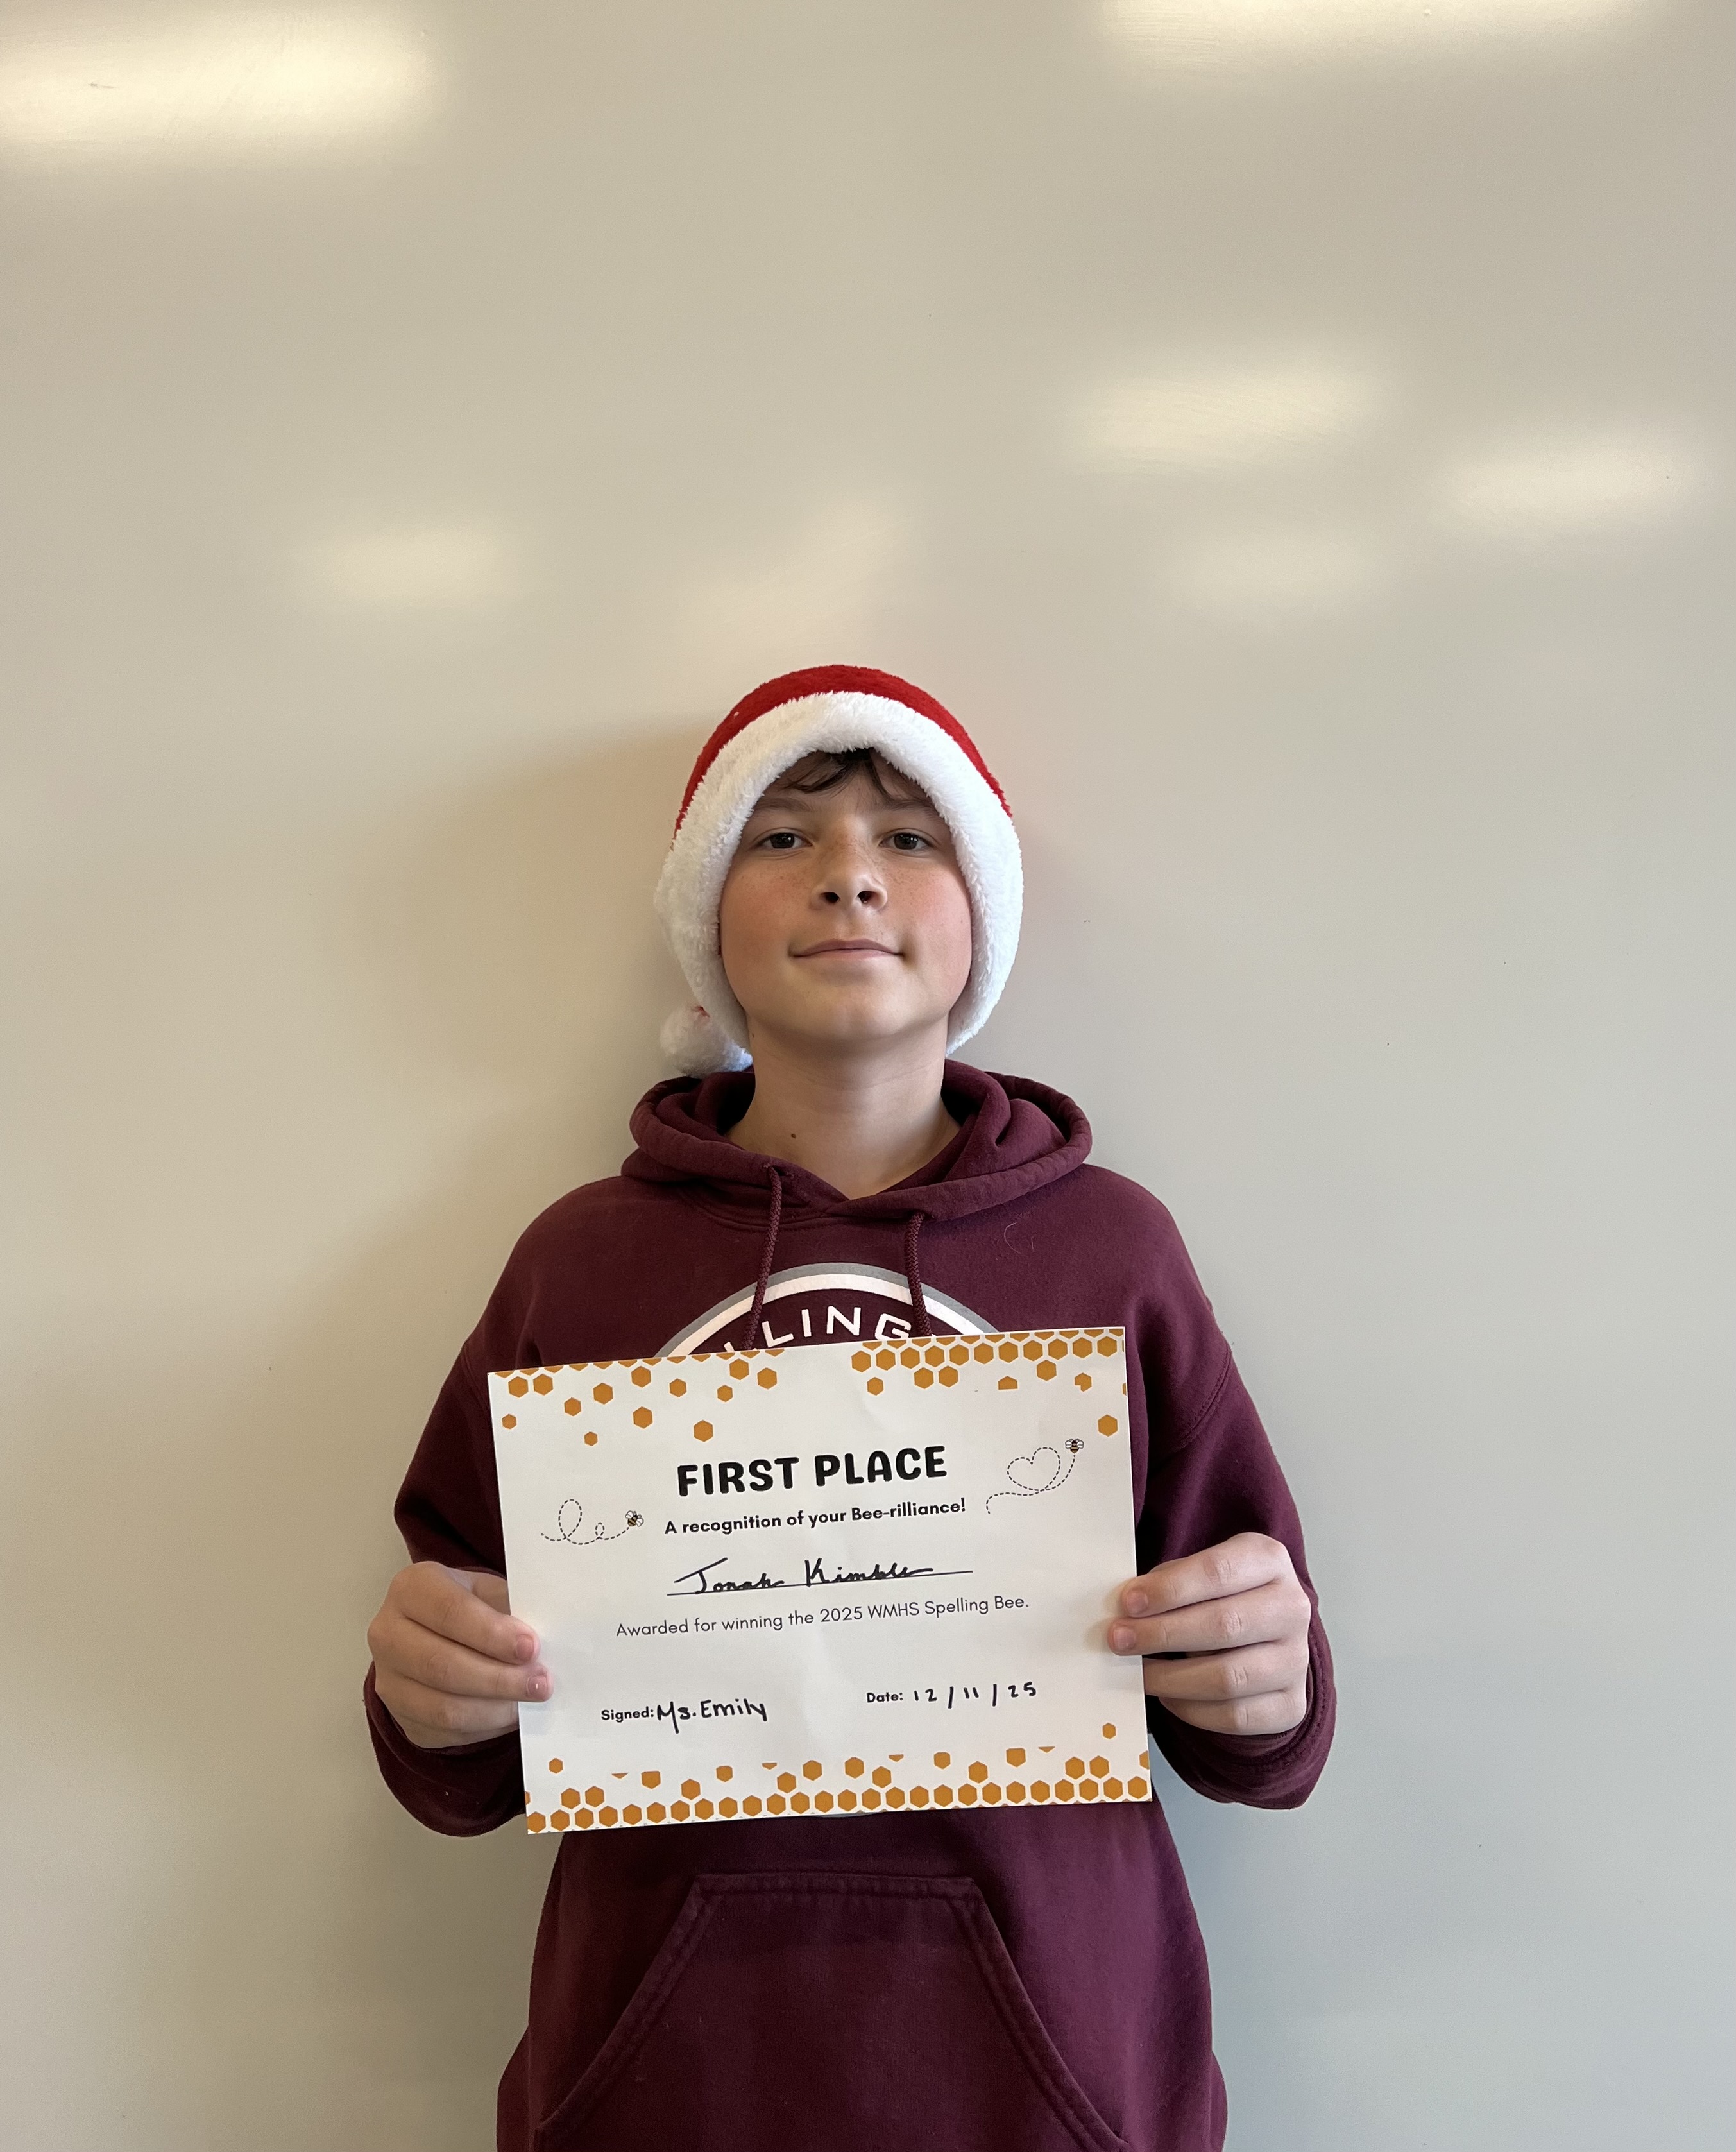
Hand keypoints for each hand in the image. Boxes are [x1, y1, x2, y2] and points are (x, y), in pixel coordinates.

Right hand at [368, 1562, 548, 1748]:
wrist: (440, 1632)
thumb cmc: (473, 1608)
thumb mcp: (490, 1592)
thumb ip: (512, 1610)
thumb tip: (549, 1638)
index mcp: (412, 1588)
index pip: (450, 1612)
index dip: (492, 1633)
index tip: (530, 1647)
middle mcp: (388, 1632)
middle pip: (442, 1665)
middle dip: (498, 1679)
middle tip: (540, 1683)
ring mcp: (388, 1679)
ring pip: (442, 1707)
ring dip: (495, 1708)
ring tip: (530, 1701)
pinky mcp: (400, 1716)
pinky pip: (444, 1732)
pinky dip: (484, 1726)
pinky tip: (510, 1714)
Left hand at [1110, 1532, 1310, 1736]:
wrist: (1267, 1635)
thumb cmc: (1219, 1596)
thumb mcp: (1200, 1571)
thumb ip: (1169, 1582)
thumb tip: (1126, 1608)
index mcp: (1269, 1560)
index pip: (1218, 1571)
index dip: (1170, 1589)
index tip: (1128, 1602)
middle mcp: (1292, 1608)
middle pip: (1225, 1625)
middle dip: (1162, 1634)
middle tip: (1119, 1639)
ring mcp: (1297, 1660)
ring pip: (1228, 1677)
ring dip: (1171, 1678)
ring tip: (1138, 1672)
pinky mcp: (1291, 1705)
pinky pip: (1235, 1716)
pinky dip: (1192, 1709)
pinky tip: (1168, 1695)